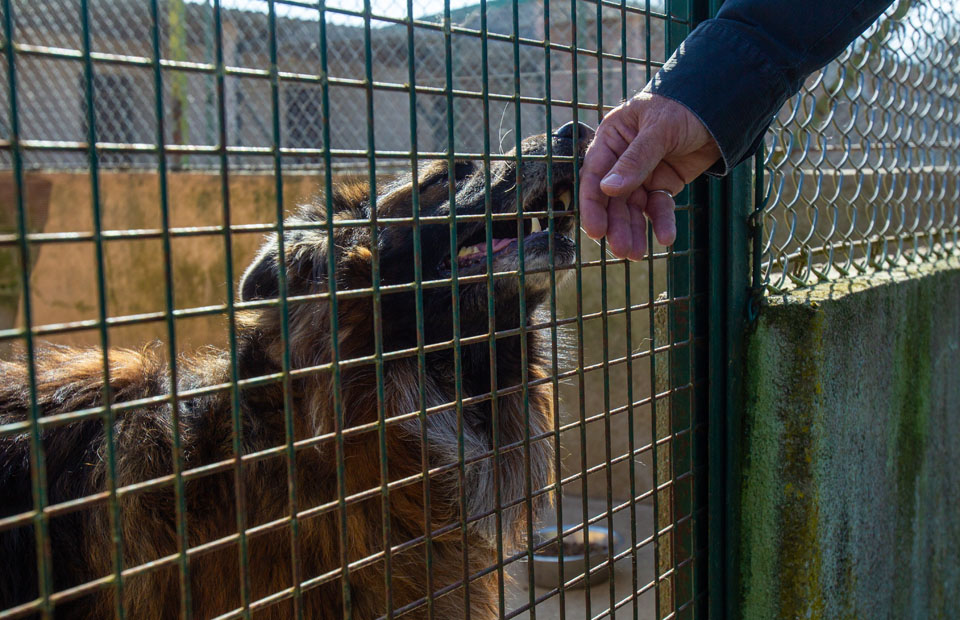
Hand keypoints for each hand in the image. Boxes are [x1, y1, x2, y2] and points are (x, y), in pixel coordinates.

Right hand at [579, 92, 721, 259]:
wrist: (723, 107)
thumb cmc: (684, 107)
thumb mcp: (660, 129)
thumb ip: (636, 160)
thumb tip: (608, 189)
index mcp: (612, 138)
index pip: (594, 175)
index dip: (593, 204)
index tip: (596, 230)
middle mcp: (622, 158)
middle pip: (613, 197)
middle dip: (617, 224)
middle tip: (621, 249)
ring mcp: (643, 173)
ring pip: (633, 208)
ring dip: (634, 230)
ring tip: (636, 254)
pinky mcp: (663, 184)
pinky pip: (658, 207)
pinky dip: (661, 222)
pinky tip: (666, 238)